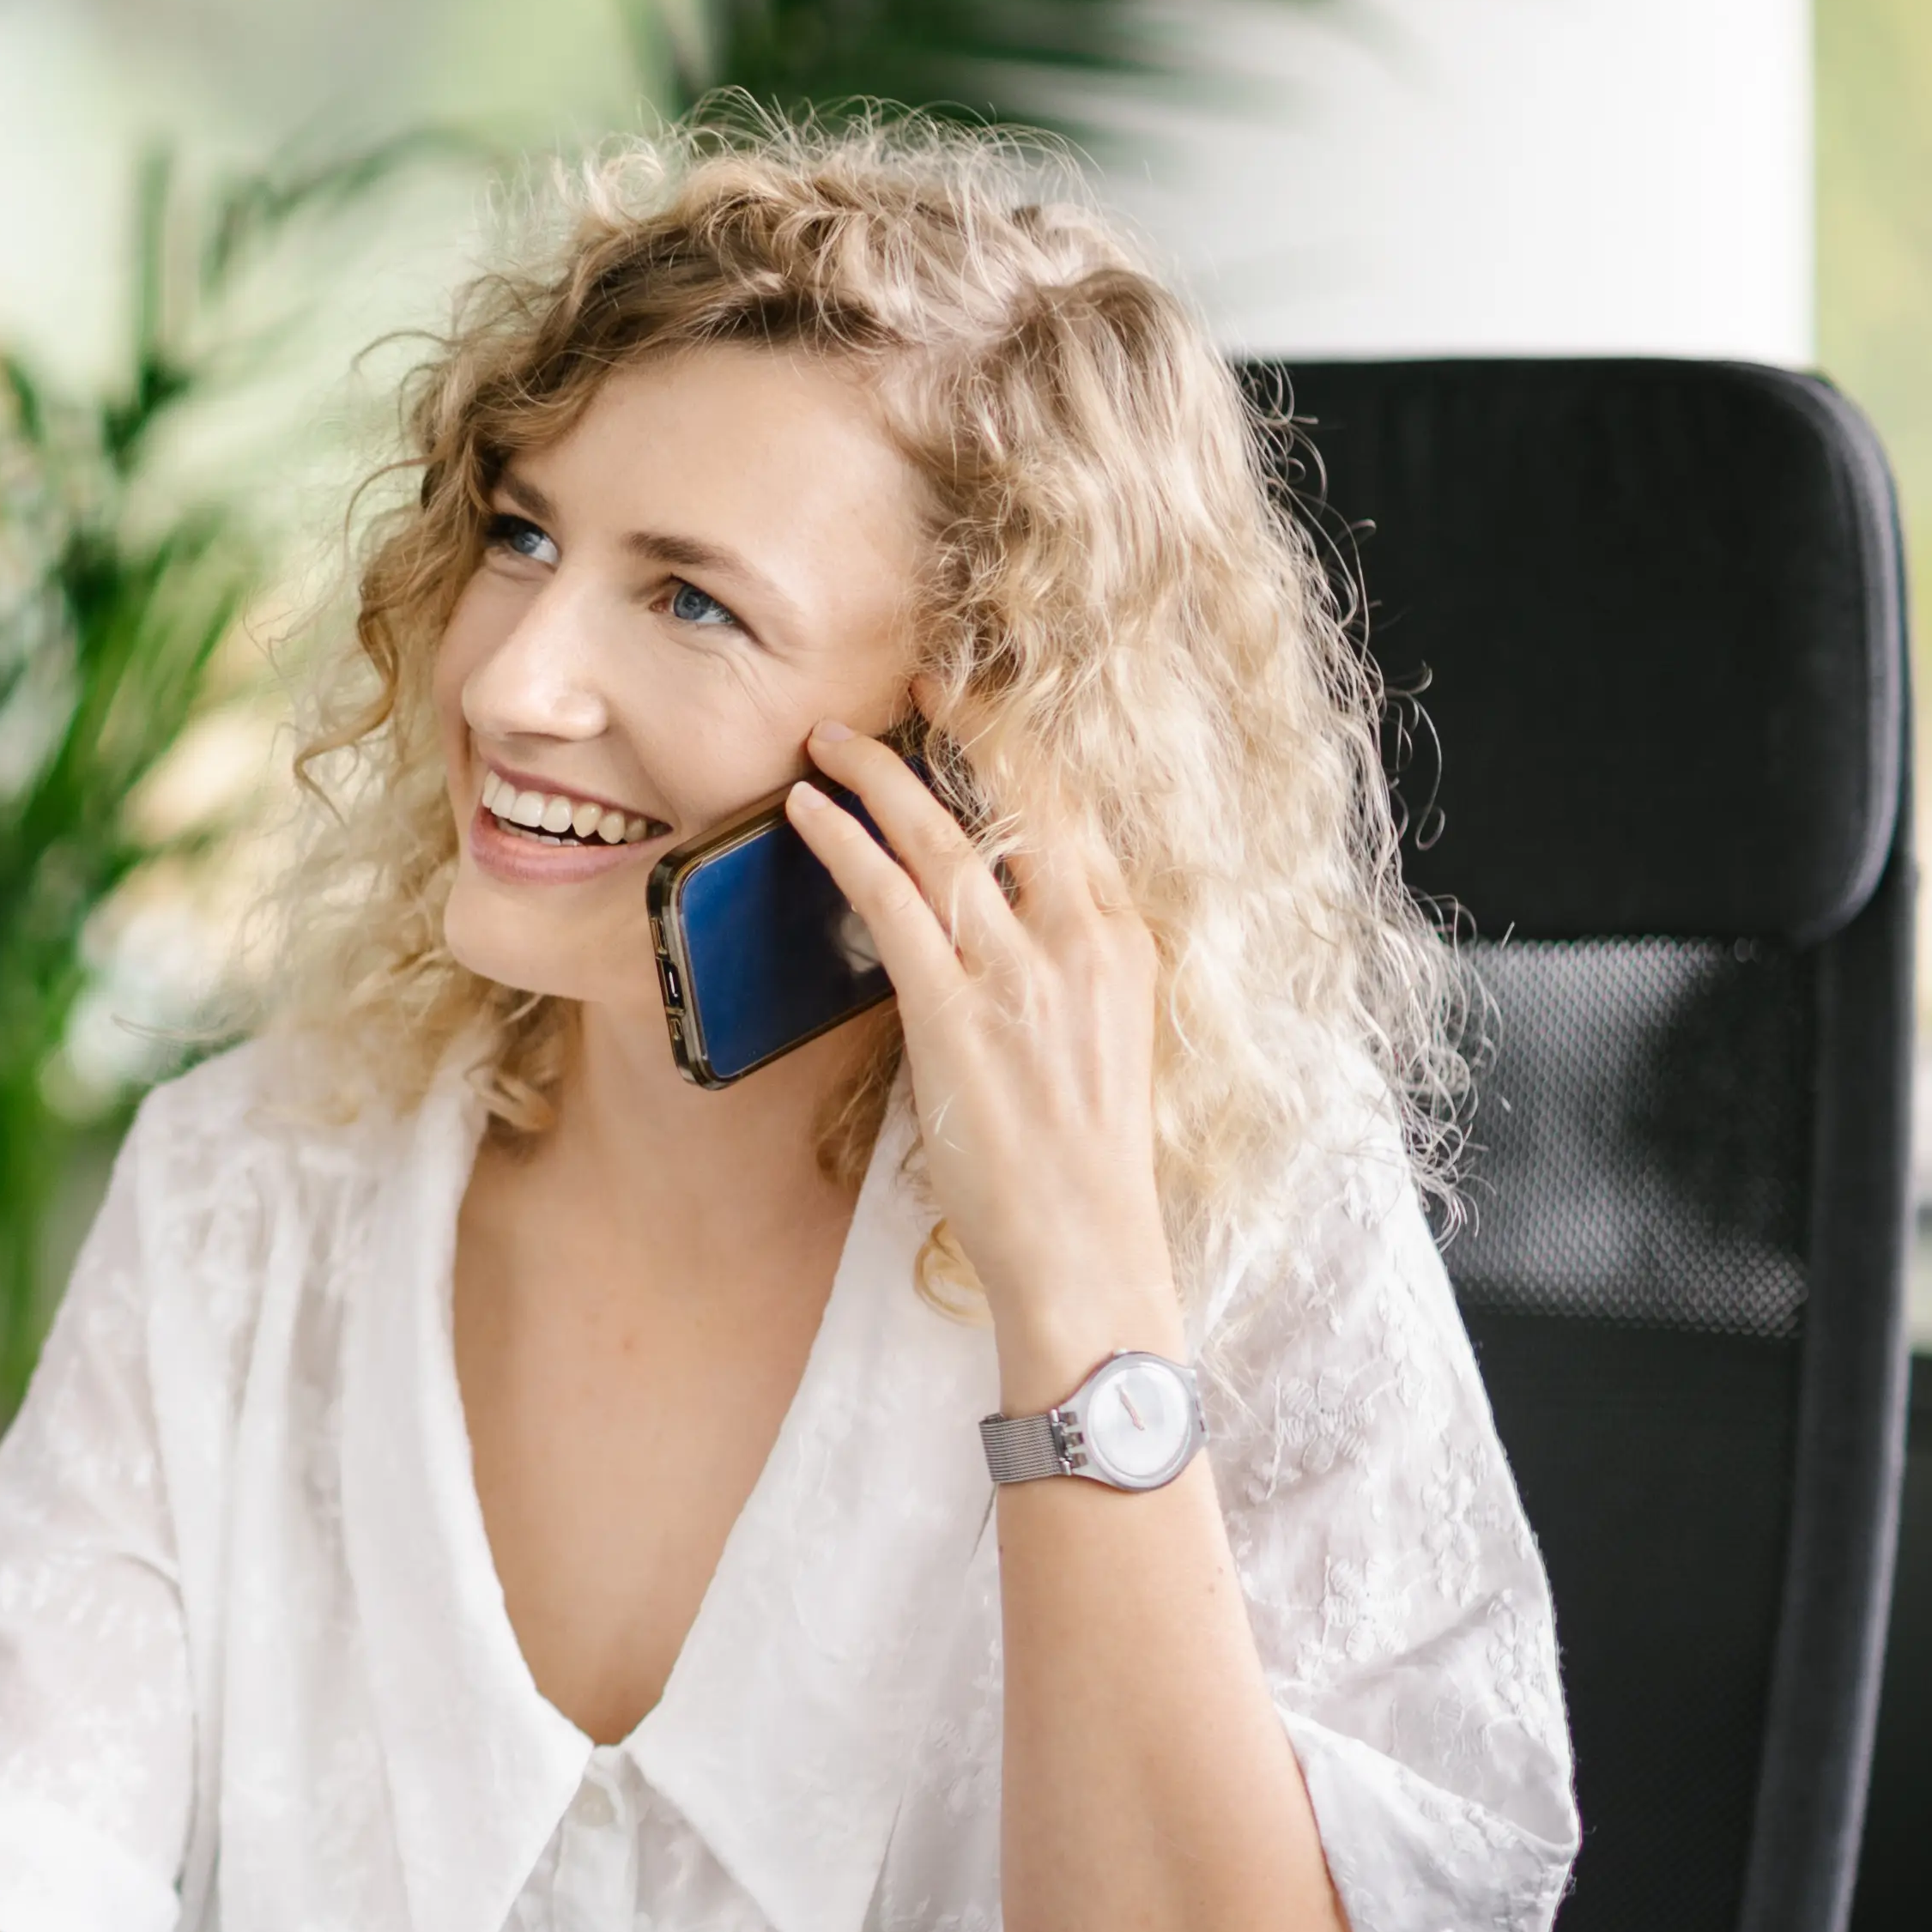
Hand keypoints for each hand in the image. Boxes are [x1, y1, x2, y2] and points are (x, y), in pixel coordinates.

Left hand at [785, 718, 1180, 1398]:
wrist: (1086, 1247)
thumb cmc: (1082, 1160)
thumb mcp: (1100, 1037)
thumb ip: (1059, 968)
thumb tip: (993, 921)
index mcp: (1123, 942)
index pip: (1074, 813)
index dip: (1021, 750)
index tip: (976, 709)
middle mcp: (1082, 941)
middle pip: (1021, 798)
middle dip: (962, 728)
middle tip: (913, 684)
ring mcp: (1020, 975)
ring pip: (943, 838)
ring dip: (878, 776)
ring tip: (829, 739)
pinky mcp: (957, 1013)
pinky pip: (890, 900)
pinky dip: (843, 844)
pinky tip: (807, 812)